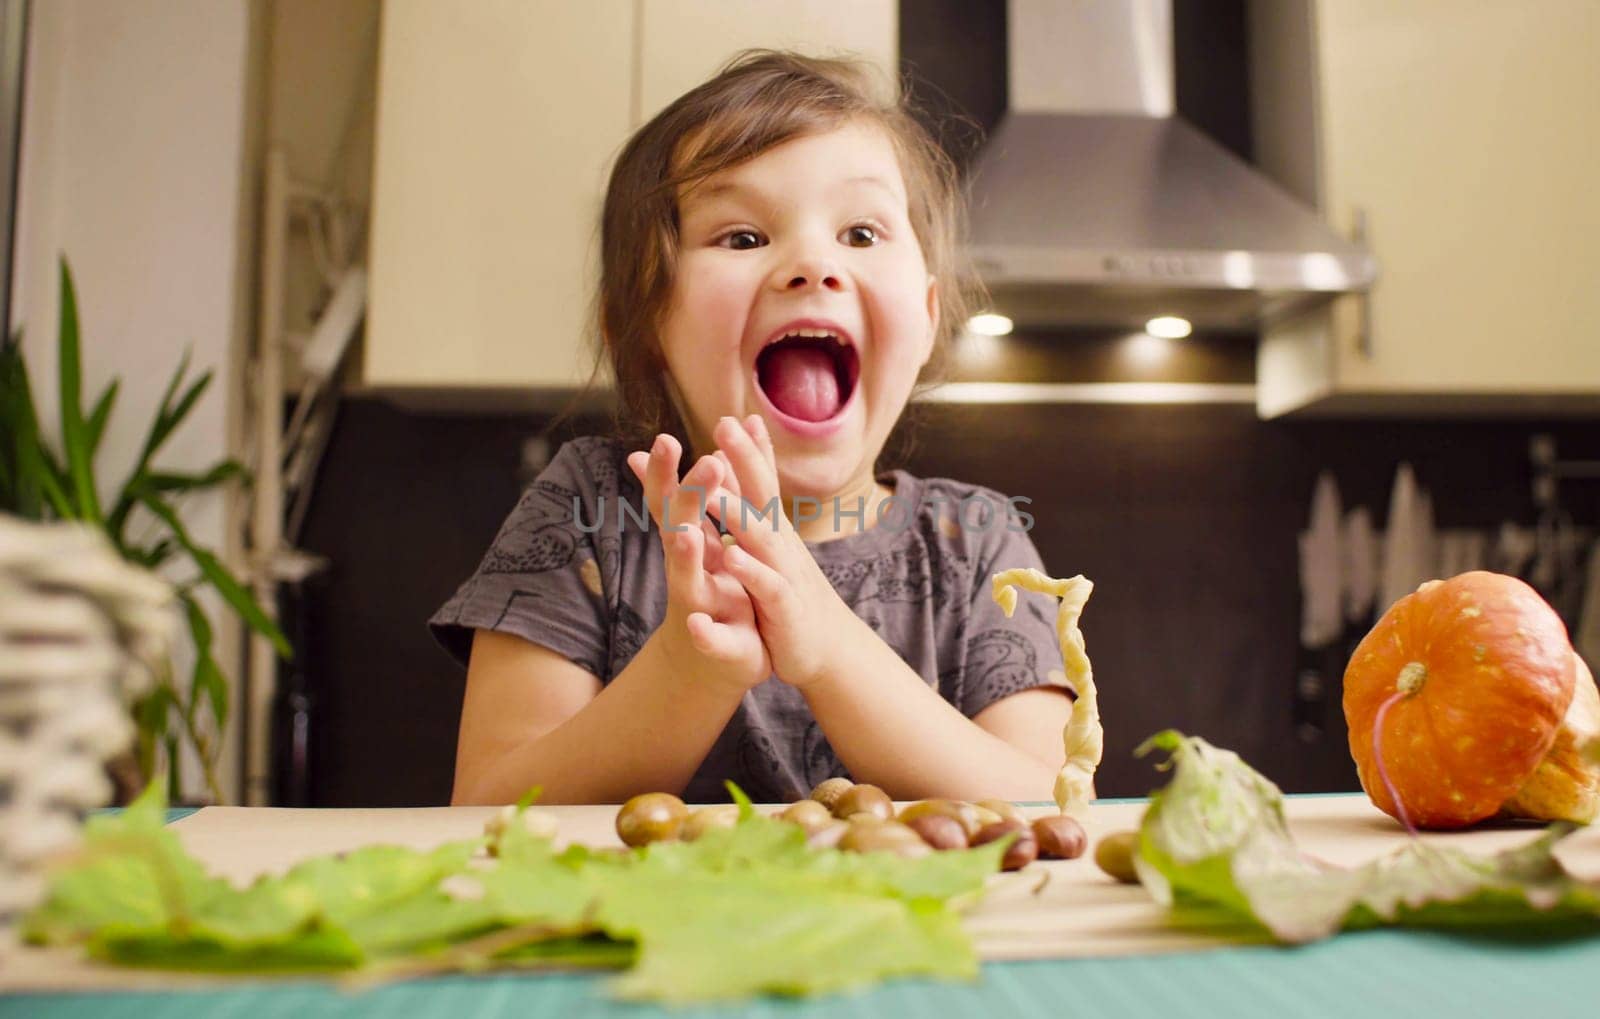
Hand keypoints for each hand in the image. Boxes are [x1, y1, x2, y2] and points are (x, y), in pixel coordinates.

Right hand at [626, 434, 770, 693]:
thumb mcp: (700, 542)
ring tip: (687, 534)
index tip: (664, 438)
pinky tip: (696, 625)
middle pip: (679, 528)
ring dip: (685, 557)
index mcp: (692, 544)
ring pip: (687, 580)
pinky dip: (703, 632)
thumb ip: (686, 498)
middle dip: (689, 497)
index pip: (673, 500)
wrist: (715, 666)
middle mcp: (689, 572)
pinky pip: (710, 639)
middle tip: (706, 463)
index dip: (665, 473)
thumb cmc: (712, 594)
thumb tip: (648, 453)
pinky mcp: (720, 644)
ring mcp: (700, 608)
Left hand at [699, 415, 860, 689]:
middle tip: (724, 424)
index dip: (748, 448)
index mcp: (772, 530)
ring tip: (714, 489)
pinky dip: (749, 572)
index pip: (761, 481)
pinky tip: (730, 556)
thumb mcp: (768, 548)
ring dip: (738, 512)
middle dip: (745, 459)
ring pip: (762, 538)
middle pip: (763, 494)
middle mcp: (782, 544)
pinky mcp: (785, 608)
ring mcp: (785, 573)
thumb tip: (727, 467)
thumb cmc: (787, 591)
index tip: (731, 414)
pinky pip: (767, 587)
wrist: (824, 648)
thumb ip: (748, 507)